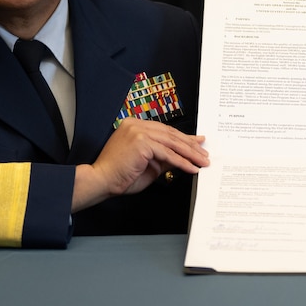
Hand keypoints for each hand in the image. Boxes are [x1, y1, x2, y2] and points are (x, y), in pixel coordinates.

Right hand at [72, 119, 208, 210]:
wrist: (101, 180)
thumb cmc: (120, 175)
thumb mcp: (149, 164)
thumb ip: (165, 157)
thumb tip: (183, 157)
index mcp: (134, 125)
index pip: (165, 131)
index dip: (183, 138)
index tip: (197, 142)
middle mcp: (136, 125)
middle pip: (171, 135)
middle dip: (190, 146)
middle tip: (204, 154)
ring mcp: (138, 131)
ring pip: (172, 143)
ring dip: (190, 154)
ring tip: (202, 162)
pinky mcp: (142, 142)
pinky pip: (168, 154)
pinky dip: (182, 162)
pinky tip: (191, 168)